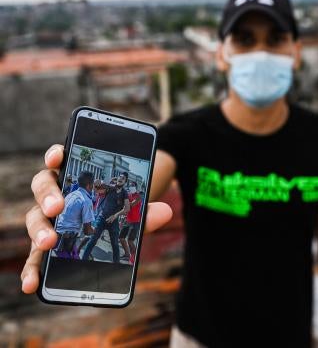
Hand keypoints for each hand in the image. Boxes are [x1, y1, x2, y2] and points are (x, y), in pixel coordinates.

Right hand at [21, 144, 172, 293]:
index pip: (59, 160)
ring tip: (49, 243)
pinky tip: (32, 283)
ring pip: (35, 218)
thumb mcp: (130, 209)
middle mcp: (58, 194)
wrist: (112, 225)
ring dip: (38, 230)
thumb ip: (144, 211)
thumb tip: (166, 213)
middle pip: (42, 187)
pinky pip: (35, 254)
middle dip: (48, 196)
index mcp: (75, 177)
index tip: (58, 158)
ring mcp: (51, 218)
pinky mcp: (47, 243)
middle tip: (57, 208)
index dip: (55, 156)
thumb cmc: (117, 211)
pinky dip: (31, 268)